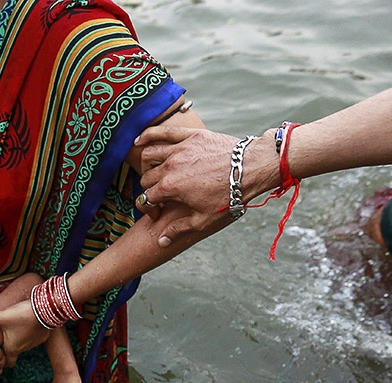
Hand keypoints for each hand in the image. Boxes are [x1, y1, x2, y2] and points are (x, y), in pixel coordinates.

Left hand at [0, 305, 49, 362]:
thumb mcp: (0, 316)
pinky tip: (28, 321)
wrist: (45, 310)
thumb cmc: (21, 316)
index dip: (2, 361)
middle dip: (10, 344)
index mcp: (12, 348)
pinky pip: (35, 336)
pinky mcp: (43, 335)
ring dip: (20, 336)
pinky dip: (30, 331)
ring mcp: (35, 342)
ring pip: (25, 343)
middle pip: (15, 350)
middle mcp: (24, 348)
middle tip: (5, 336)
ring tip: (16, 325)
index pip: (8, 362)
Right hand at [135, 126, 275, 245]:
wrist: (252, 168)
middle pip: (146, 177)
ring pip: (150, 154)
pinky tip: (139, 140)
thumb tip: (161, 241)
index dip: (149, 209)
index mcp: (171, 187)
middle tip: (159, 195)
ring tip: (150, 172)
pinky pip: (164, 132)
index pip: (146, 198)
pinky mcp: (191, 136)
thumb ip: (179, 229)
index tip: (158, 213)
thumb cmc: (229, 195)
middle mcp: (171, 166)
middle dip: (149, 189)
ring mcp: (180, 149)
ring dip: (146, 165)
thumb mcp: (204, 219)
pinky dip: (148, 135)